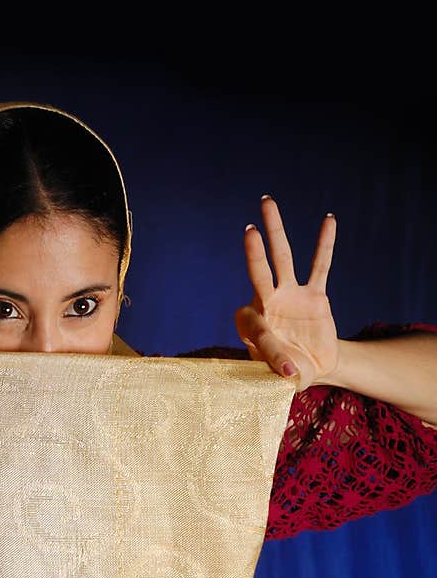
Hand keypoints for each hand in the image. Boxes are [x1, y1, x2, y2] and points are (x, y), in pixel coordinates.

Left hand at [234, 195, 339, 389]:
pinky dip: (324, 244)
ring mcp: (290, 294)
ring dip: (276, 231)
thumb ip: (279, 366)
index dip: (269, 347)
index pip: (255, 326)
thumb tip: (290, 370)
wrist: (308, 366)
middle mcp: (267, 301)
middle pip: (259, 271)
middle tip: (249, 228)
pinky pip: (321, 266)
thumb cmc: (286, 371)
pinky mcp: (314, 294)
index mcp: (251, 324)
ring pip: (283, 258)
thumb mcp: (281, 376)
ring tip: (267, 202)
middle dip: (254, 250)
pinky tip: (328, 220)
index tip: (288, 370)